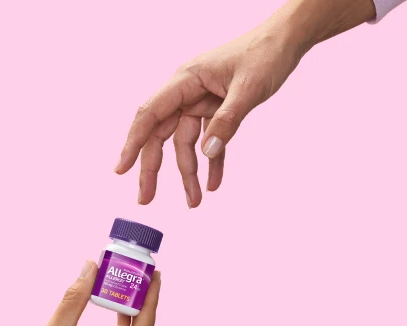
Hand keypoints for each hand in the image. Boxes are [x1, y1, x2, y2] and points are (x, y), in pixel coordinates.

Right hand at [114, 0, 375, 207]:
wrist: (285, 42)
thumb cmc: (265, 54)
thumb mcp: (248, 89)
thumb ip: (227, 121)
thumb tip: (206, 152)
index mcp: (186, 80)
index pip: (151, 114)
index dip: (133, 143)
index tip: (121, 169)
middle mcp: (187, 92)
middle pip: (161, 135)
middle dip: (153, 168)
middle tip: (145, 199)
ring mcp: (200, 102)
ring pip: (184, 143)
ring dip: (188, 173)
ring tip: (194, 202)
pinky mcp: (215, 110)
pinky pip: (208, 141)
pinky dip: (211, 163)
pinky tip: (213, 184)